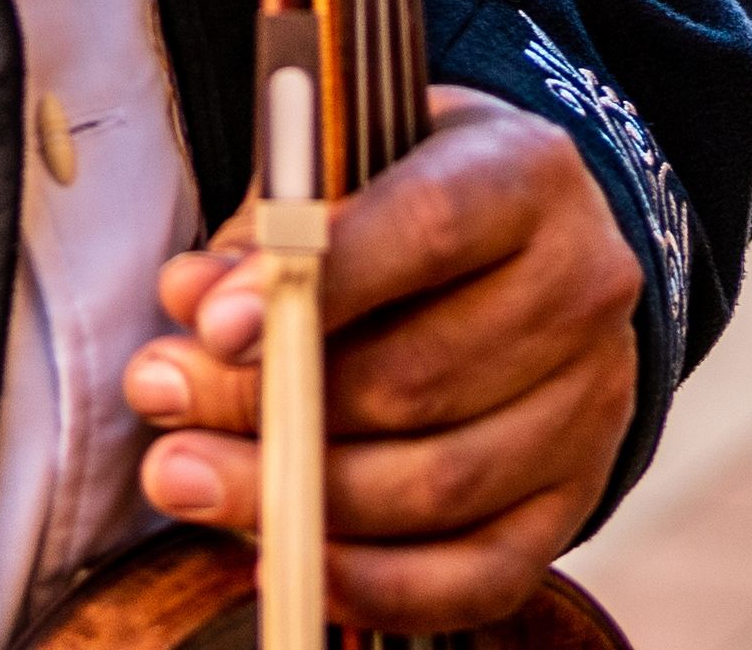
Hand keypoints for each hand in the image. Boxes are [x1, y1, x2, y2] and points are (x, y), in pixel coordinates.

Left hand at [119, 86, 635, 632]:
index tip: (213, 327)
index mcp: (526, 174)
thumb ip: (266, 229)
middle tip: (159, 400)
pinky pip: (480, 573)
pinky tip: (291, 565)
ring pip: (441, 485)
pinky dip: (376, 583)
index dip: (321, 281)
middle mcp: (583, 288)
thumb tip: (195, 303)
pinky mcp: (575, 498)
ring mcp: (592, 404)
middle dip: (270, 405)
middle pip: (420, 377)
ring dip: (297, 497)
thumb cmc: (404, 196)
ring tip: (185, 477)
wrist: (525, 246)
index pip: (429, 228)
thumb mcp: (341, 167)